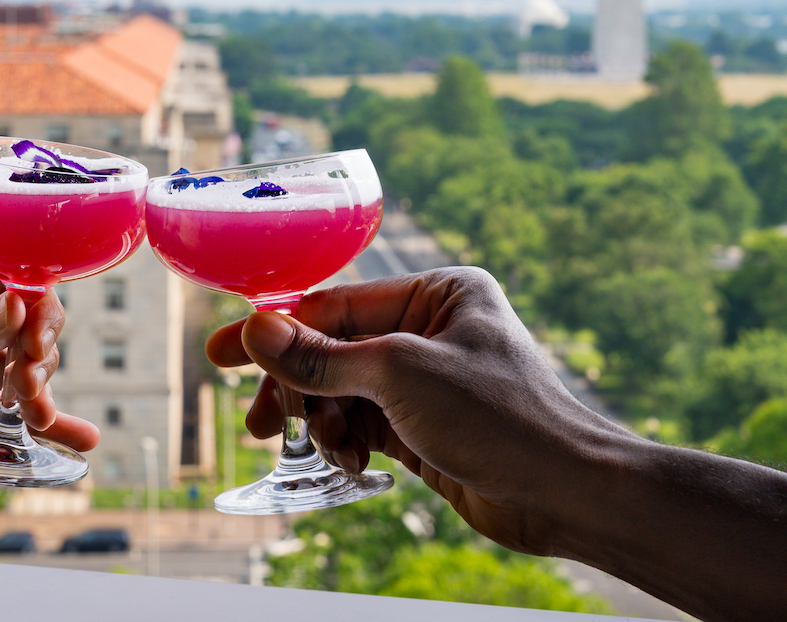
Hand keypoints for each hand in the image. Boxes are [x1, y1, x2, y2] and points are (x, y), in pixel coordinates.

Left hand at [0, 245, 98, 448]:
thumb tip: (20, 308)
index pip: (15, 281)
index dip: (35, 309)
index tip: (34, 341)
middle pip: (28, 326)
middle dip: (38, 354)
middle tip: (27, 382)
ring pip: (21, 369)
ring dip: (39, 392)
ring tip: (40, 418)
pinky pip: (3, 408)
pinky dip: (34, 421)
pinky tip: (70, 436)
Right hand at [206, 267, 623, 556]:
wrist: (565, 493)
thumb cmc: (503, 418)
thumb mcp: (401, 377)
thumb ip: (322, 356)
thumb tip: (256, 330)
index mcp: (440, 292)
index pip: (337, 304)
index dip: (276, 330)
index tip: (220, 351)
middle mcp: (432, 329)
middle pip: (333, 349)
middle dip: (297, 387)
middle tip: (258, 423)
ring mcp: (427, 381)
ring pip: (342, 392)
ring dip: (323, 421)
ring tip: (323, 447)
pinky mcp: (424, 428)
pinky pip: (361, 426)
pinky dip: (345, 443)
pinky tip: (350, 463)